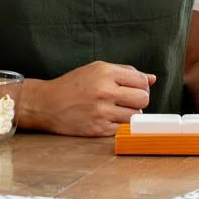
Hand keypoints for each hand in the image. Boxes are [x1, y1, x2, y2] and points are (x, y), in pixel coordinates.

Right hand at [21, 61, 153, 136]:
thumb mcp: (96, 69)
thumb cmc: (73, 85)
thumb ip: (125, 72)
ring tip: (119, 110)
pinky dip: (120, 125)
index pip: (141, 80)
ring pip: (135, 115)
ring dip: (131, 114)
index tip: (135, 88)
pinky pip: (122, 128)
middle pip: (143, 98)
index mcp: (105, 72)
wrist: (46, 104)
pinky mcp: (98, 129)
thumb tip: (152, 79)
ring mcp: (101, 112)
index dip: (142, 85)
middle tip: (130, 101)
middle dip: (140, 100)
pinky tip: (110, 119)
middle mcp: (104, 91)